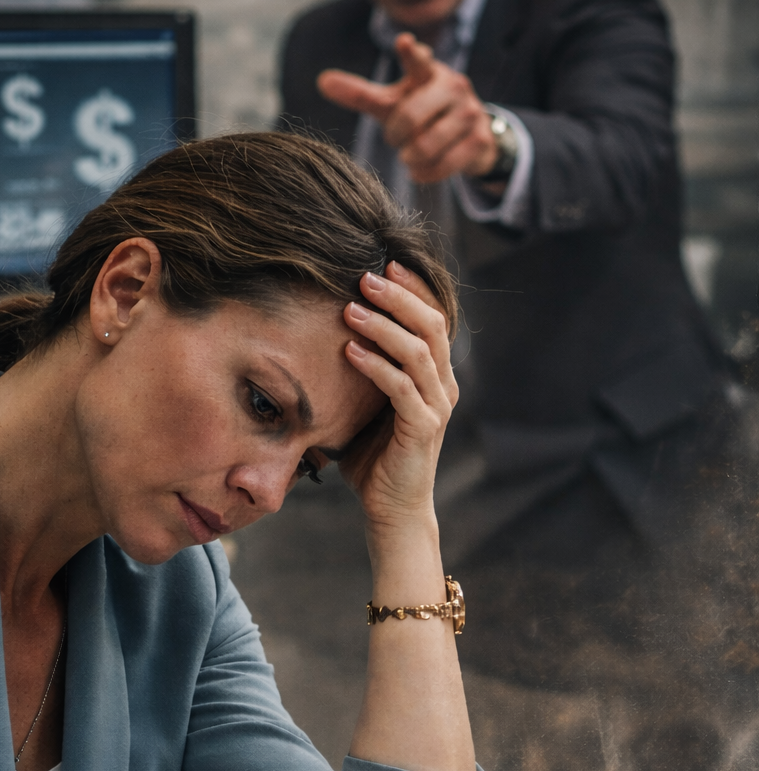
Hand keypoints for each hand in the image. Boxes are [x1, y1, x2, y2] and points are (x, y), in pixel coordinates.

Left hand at [318, 32, 497, 183]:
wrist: (468, 135)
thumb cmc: (422, 112)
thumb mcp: (391, 102)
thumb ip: (359, 94)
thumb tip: (321, 80)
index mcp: (428, 72)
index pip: (418, 61)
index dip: (411, 54)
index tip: (404, 43)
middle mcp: (453, 86)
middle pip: (410, 118)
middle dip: (395, 135)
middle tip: (395, 139)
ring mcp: (470, 112)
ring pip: (426, 145)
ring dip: (410, 157)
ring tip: (410, 154)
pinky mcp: (480, 140)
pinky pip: (443, 165)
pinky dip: (425, 173)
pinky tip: (420, 169)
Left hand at [339, 261, 456, 535]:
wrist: (392, 509)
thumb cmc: (375, 456)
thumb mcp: (368, 404)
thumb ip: (364, 371)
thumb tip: (327, 332)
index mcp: (435, 375)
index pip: (433, 317)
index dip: (412, 287)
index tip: (384, 262)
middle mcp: (443, 385)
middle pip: (431, 324)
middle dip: (398, 295)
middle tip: (365, 274)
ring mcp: (437, 407)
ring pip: (418, 351)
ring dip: (384, 325)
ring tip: (351, 307)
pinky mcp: (423, 429)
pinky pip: (402, 388)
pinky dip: (376, 366)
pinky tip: (350, 351)